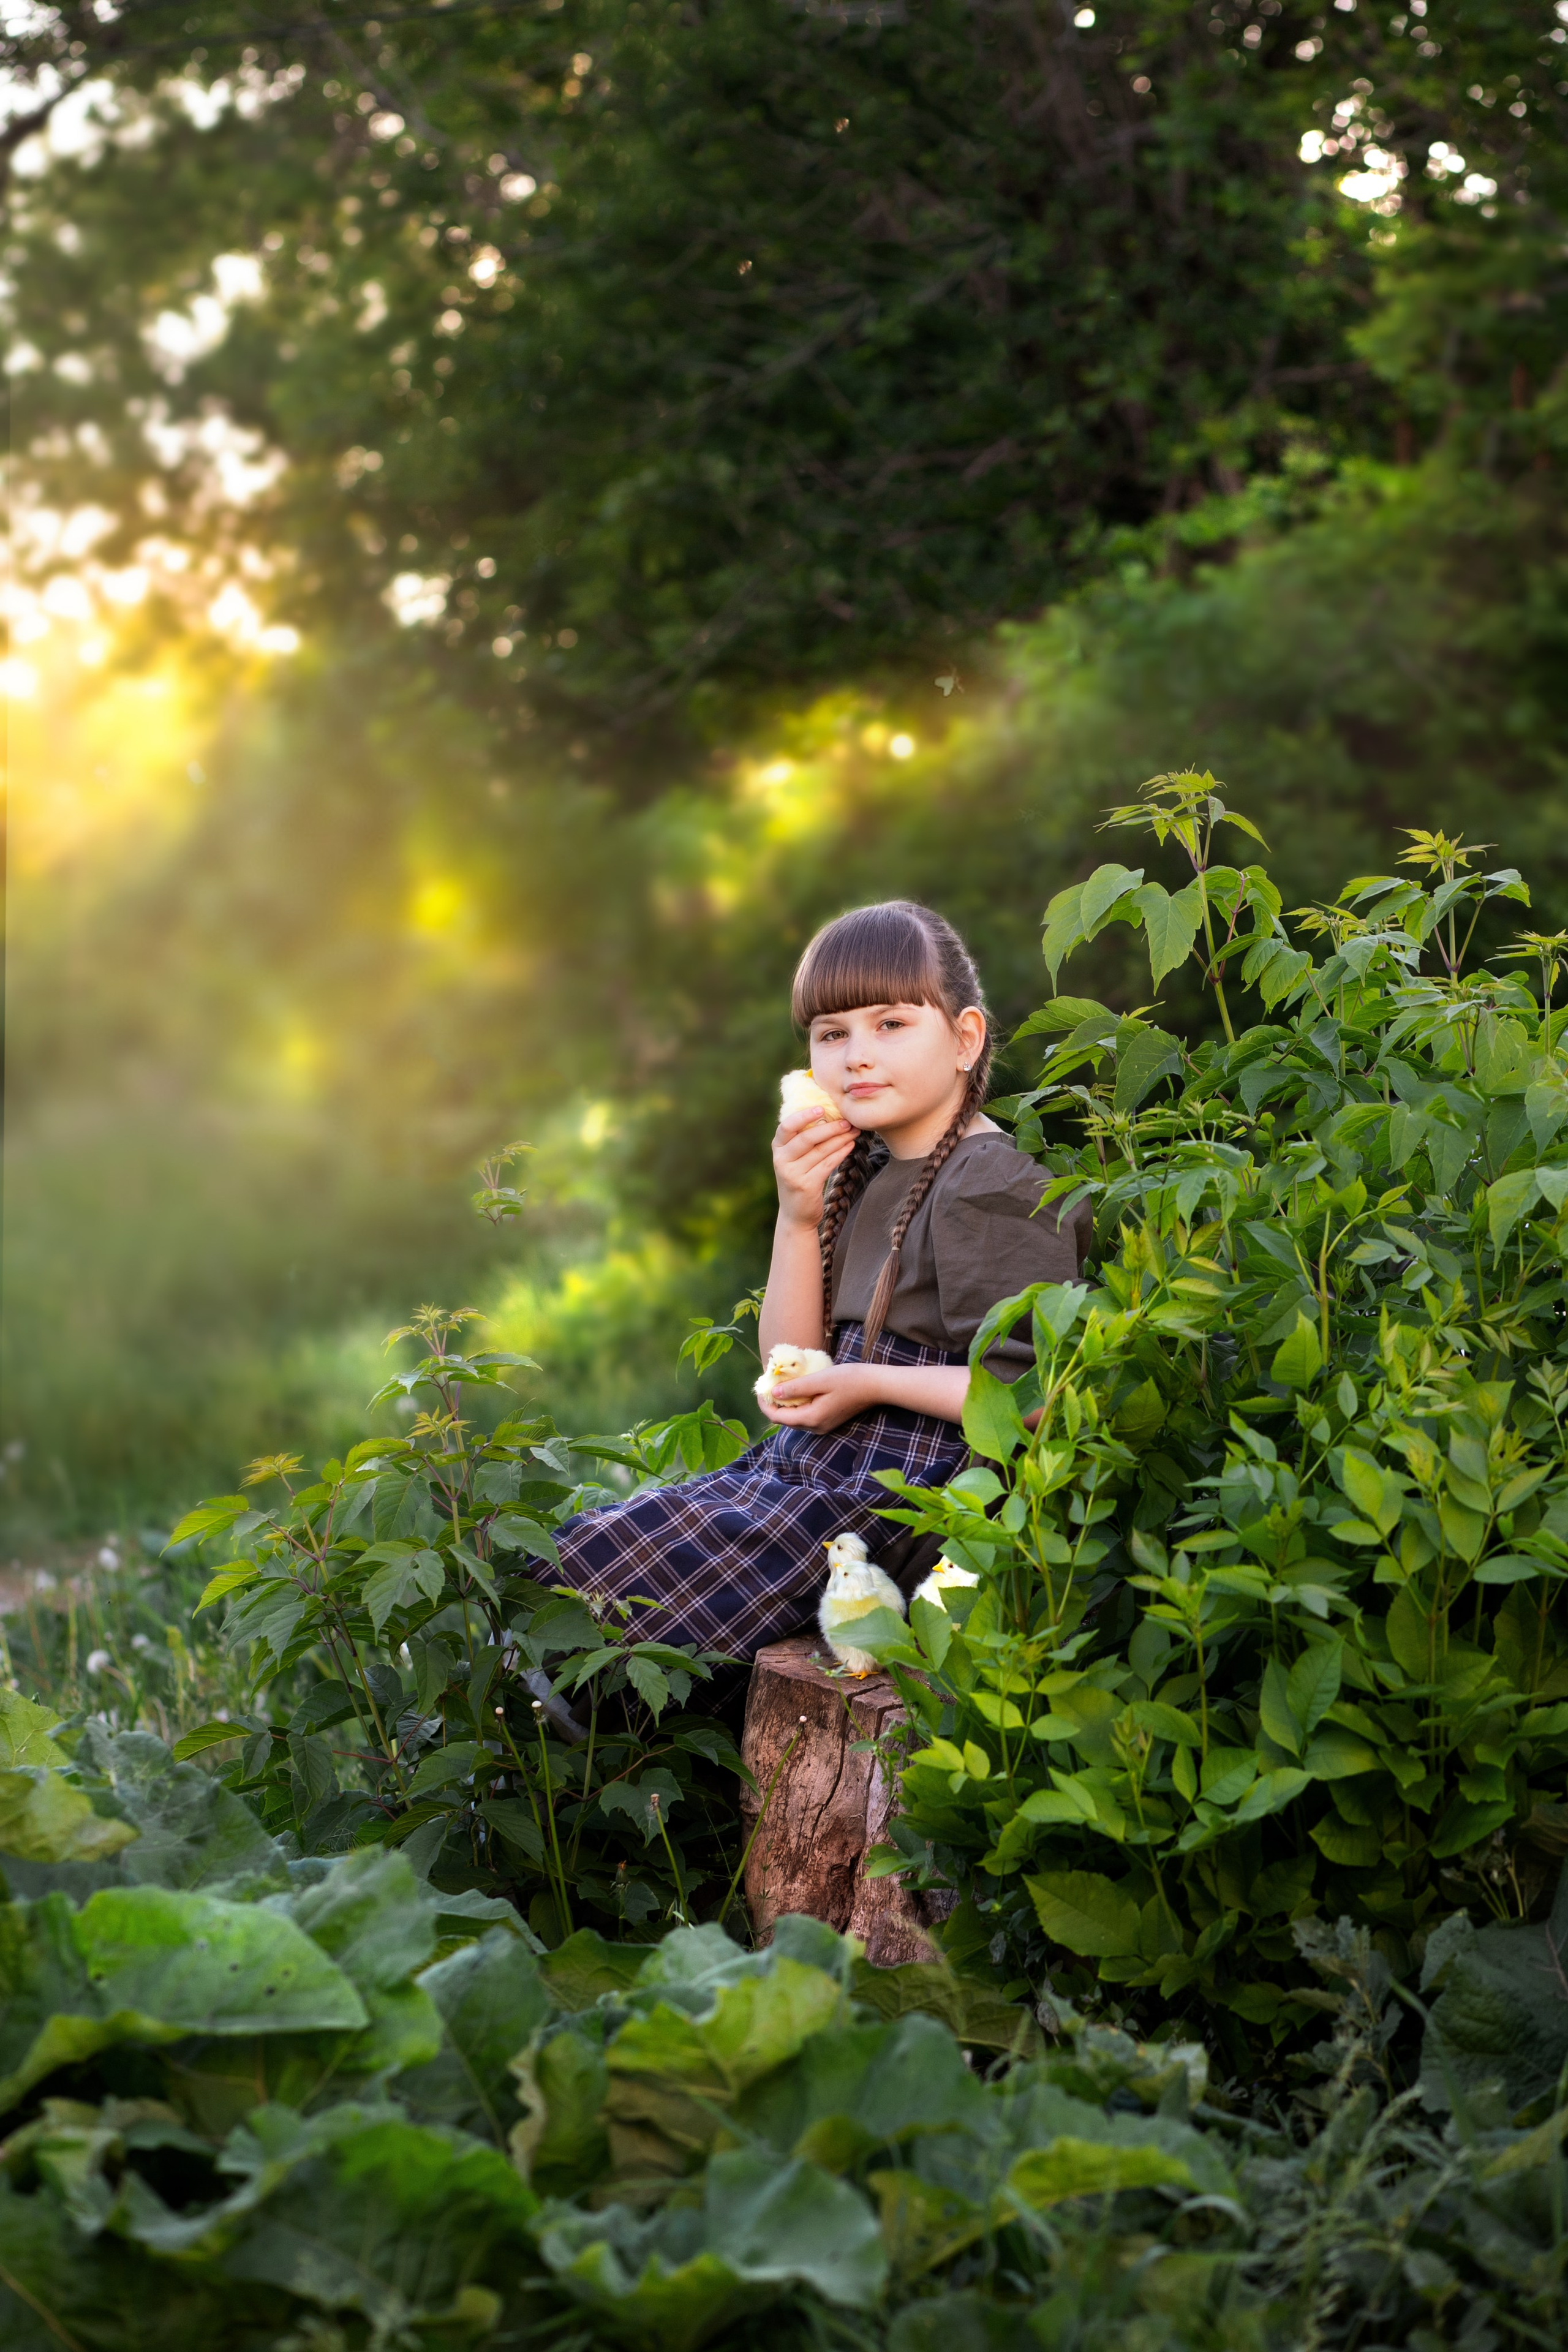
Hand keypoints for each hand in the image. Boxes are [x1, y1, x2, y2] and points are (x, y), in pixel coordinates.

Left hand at [759, 1360, 874, 1431]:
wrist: (876, 1385)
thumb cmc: (849, 1380)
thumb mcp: (820, 1380)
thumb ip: (796, 1388)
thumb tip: (774, 1393)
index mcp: (811, 1419)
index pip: (778, 1417)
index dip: (765, 1404)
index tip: (761, 1387)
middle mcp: (816, 1427)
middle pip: (785, 1419)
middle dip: (773, 1403)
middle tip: (769, 1383)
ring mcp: (823, 1425)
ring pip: (795, 1417)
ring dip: (785, 1403)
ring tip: (781, 1384)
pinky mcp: (828, 1420)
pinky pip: (805, 1414)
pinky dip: (797, 1404)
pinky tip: (798, 1389)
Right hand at [771, 1102, 854, 1228]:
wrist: (796, 1214)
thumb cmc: (799, 1179)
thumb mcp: (794, 1159)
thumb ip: (803, 1140)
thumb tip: (829, 1115)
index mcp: (778, 1148)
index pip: (787, 1126)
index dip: (804, 1116)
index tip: (822, 1109)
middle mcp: (781, 1160)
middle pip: (807, 1138)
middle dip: (831, 1128)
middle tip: (848, 1121)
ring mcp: (792, 1174)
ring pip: (820, 1150)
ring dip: (840, 1139)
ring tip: (854, 1131)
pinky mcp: (806, 1185)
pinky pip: (827, 1164)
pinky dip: (841, 1153)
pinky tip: (851, 1145)